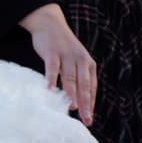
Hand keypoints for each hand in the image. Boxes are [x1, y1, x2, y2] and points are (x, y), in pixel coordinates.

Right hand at [19, 3, 96, 125]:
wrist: (50, 24)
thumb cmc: (61, 47)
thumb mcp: (73, 61)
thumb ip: (75, 78)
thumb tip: (75, 101)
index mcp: (88, 64)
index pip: (91, 87)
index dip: (91, 103)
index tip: (89, 119)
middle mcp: (80, 60)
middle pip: (84, 85)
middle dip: (86, 103)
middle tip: (85, 118)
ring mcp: (67, 55)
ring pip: (70, 77)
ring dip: (71, 93)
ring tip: (72, 107)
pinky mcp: (53, 52)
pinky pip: (53, 67)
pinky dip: (52, 78)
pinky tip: (50, 89)